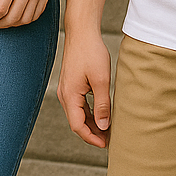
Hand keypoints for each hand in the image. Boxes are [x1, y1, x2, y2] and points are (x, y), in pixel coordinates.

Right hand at [57, 27, 111, 147]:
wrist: (82, 31)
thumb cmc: (91, 52)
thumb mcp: (101, 80)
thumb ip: (102, 105)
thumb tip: (104, 127)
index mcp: (70, 95)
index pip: (77, 126)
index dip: (91, 138)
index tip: (106, 144)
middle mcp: (64, 94)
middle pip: (76, 122)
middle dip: (92, 133)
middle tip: (110, 139)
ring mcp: (66, 88)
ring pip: (77, 113)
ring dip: (91, 123)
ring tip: (108, 129)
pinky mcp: (70, 83)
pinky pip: (78, 104)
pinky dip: (89, 112)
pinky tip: (101, 113)